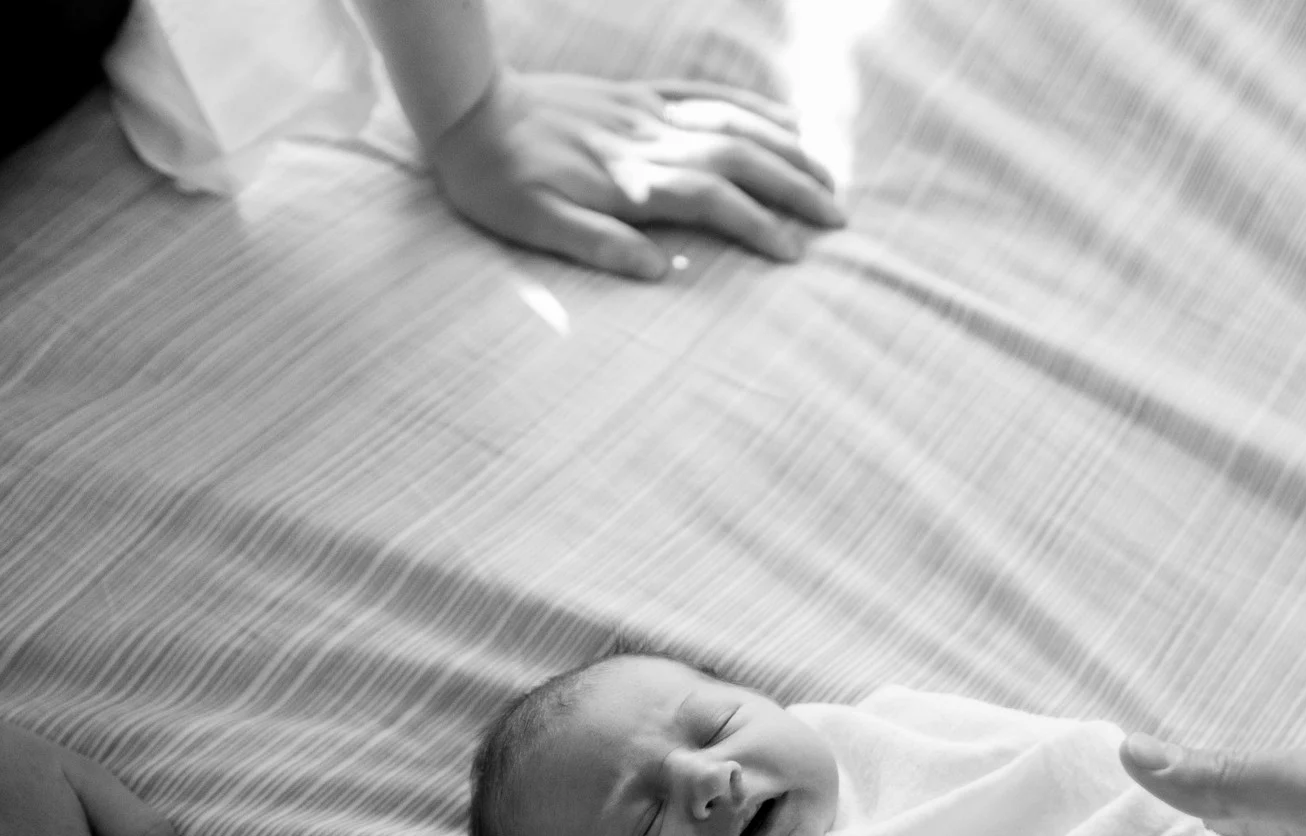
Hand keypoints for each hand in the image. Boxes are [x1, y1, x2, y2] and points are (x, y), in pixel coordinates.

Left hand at [426, 72, 844, 277]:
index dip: (757, 224)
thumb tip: (657, 271)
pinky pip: (707, 94)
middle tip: (838, 220)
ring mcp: (648, 114)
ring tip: (829, 178)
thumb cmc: (497, 182)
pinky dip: (752, 106)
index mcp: (629, 180)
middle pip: (738, 159)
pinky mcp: (640, 95)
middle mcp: (648, 142)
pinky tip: (785, 119)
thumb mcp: (533, 227)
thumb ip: (597, 246)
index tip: (794, 253)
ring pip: (733, 125)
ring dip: (787, 149)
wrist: (467, 111)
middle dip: (793, 187)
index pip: (711, 200)